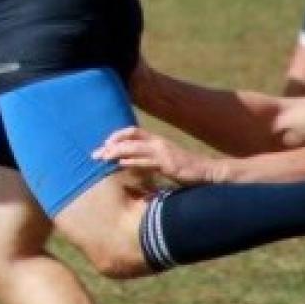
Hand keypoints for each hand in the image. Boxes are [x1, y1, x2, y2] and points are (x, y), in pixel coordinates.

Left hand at [92, 126, 223, 184]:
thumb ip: (147, 159)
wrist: (208, 172)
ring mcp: (163, 152)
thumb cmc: (185, 168)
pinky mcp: (168, 163)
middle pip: (129, 138)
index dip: (117, 136)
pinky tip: (121, 164)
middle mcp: (158, 142)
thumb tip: (126, 162)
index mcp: (156, 140)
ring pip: (135, 148)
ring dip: (117, 152)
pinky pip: (147, 161)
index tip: (104, 145)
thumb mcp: (163, 160)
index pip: (132, 131)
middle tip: (96, 154)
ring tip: (103, 157)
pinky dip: (133, 161)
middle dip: (111, 145)